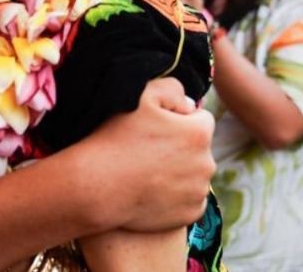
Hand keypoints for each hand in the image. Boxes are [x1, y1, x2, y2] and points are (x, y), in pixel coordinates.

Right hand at [76, 78, 214, 231]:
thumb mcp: (141, 96)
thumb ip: (173, 89)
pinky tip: (151, 190)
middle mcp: (207, 164)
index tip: (155, 127)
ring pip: (194, 174)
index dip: (178, 120)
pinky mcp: (190, 214)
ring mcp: (199, 192)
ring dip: (180, 171)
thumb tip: (190, 105)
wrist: (96, 186)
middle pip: (199, 148)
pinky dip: (176, 195)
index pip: (201, 119)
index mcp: (199, 133)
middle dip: (182, 146)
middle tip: (148, 150)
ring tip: (147, 170)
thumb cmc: (115, 137)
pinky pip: (189, 199)